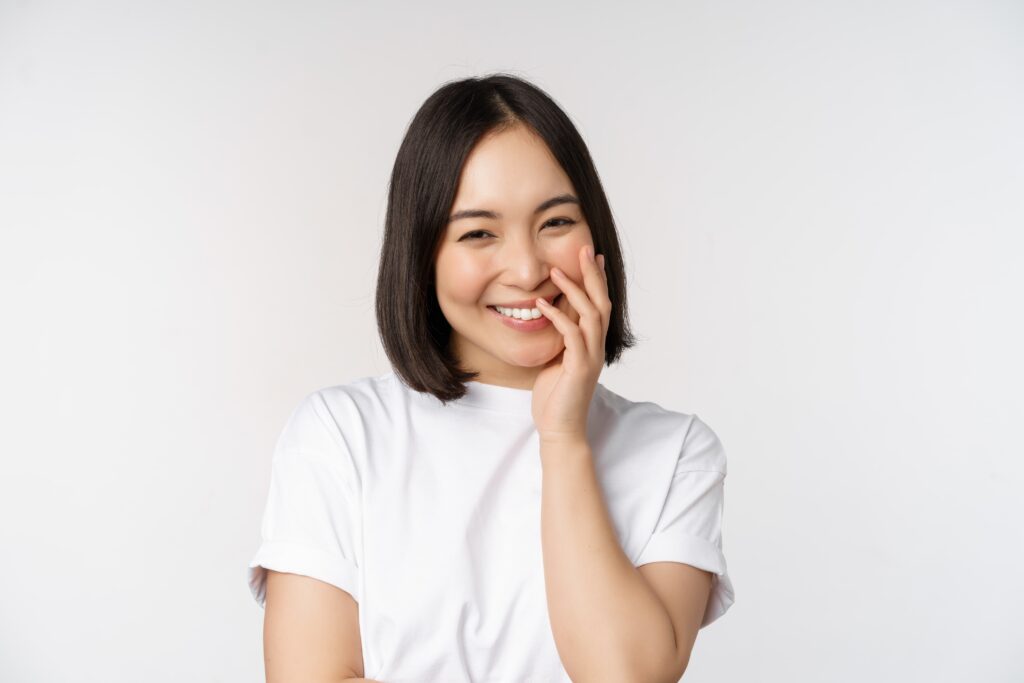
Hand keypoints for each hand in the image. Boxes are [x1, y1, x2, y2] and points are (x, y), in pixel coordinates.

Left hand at [531, 244, 610, 442]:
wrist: (559, 428)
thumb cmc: (555, 396)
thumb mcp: (556, 359)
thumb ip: (559, 338)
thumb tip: (548, 314)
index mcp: (592, 344)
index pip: (599, 304)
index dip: (596, 279)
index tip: (590, 255)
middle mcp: (597, 347)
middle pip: (601, 303)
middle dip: (593, 275)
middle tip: (584, 250)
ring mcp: (591, 357)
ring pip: (591, 316)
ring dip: (575, 291)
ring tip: (558, 271)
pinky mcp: (579, 369)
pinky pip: (572, 336)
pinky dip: (559, 318)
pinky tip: (544, 305)